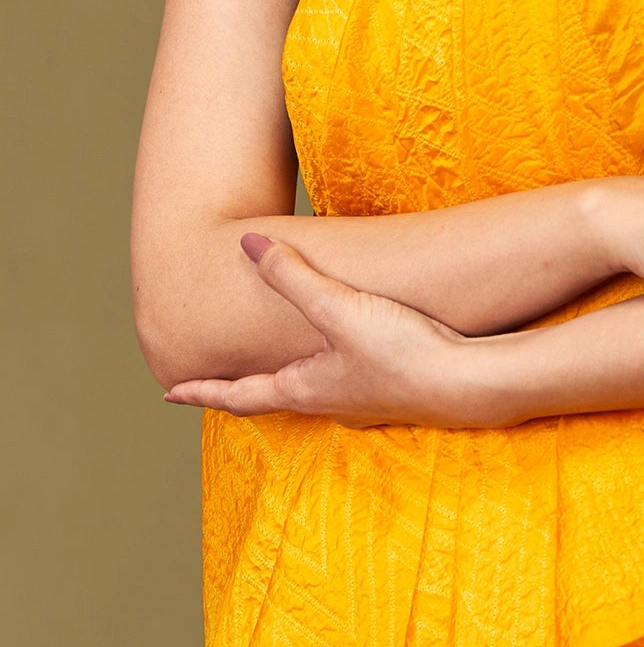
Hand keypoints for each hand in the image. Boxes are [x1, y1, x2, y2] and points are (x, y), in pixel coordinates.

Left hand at [162, 234, 513, 428]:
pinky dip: (332, 371)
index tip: (170, 393)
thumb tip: (247, 244)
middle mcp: (328, 402)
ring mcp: (364, 402)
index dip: (202, 389)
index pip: (238, 393)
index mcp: (304, 388)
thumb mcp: (339, 308)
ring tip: (279, 367)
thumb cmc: (402, 352)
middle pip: (273, 395)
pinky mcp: (395, 392)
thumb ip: (292, 275)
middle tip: (217, 381)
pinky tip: (350, 357)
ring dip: (290, 379)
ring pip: (313, 390)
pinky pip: (350, 383)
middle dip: (244, 386)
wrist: (470, 387)